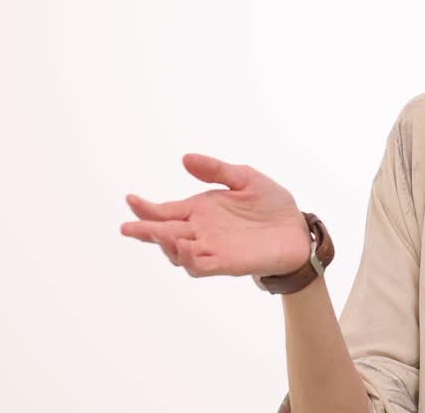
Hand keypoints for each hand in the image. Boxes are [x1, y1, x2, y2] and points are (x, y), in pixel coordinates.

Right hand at [119, 153, 312, 278]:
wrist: (297, 228)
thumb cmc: (271, 205)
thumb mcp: (245, 178)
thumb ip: (216, 170)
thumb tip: (185, 158)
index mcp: (201, 210)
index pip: (165, 211)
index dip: (146, 208)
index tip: (130, 199)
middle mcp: (201, 231)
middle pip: (164, 233)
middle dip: (145, 231)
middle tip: (127, 227)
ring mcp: (212, 248)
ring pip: (178, 252)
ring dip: (166, 245)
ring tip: (159, 233)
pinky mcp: (227, 262)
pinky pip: (201, 265)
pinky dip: (189, 259)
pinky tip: (184, 248)